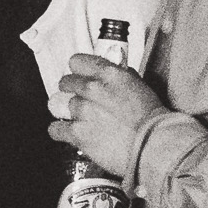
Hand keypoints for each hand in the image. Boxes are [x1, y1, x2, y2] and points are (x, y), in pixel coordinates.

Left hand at [50, 54, 166, 174]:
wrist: (153, 145)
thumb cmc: (151, 120)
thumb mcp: (139, 87)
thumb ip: (120, 79)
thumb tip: (109, 76)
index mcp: (109, 74)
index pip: (77, 62)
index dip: (78, 71)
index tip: (80, 77)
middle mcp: (93, 88)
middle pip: (65, 83)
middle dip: (71, 91)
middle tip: (81, 101)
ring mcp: (83, 111)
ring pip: (58, 105)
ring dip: (67, 111)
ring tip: (78, 119)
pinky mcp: (77, 133)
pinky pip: (55, 128)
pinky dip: (60, 131)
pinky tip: (69, 133)